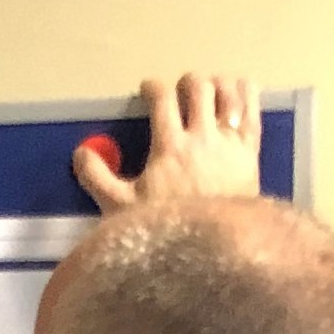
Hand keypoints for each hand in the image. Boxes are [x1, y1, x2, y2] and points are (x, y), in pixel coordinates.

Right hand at [74, 74, 258, 212]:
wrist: (212, 250)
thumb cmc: (164, 228)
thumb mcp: (120, 208)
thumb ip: (97, 178)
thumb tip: (80, 152)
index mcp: (169, 145)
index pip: (162, 98)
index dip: (153, 87)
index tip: (147, 90)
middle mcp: (202, 136)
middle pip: (197, 87)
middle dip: (186, 83)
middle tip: (180, 92)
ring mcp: (229, 143)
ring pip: (227, 93)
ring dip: (217, 84)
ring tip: (210, 88)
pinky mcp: (251, 153)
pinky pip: (253, 112)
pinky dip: (247, 94)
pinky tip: (241, 88)